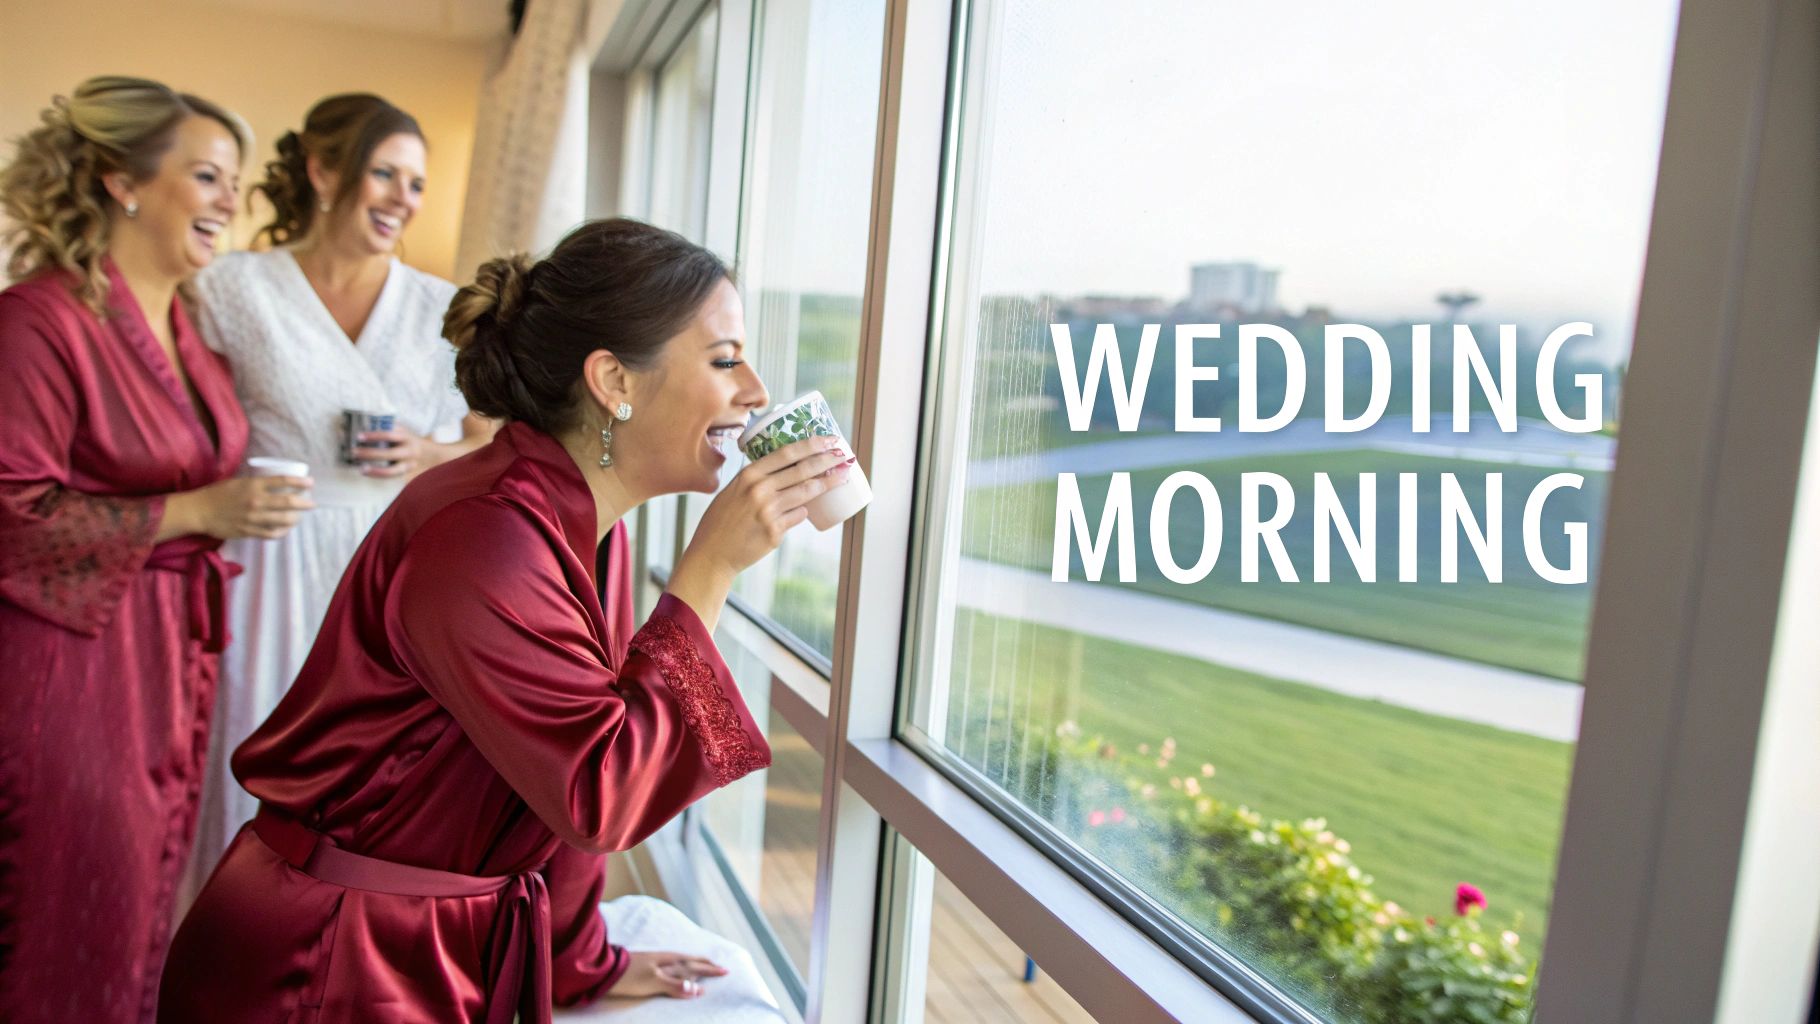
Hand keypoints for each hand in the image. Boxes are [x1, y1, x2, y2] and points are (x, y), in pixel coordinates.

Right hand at [172, 476, 314, 540]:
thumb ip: (256, 483)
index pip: (283, 481)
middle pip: (289, 502)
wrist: (199, 511)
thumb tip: (275, 484)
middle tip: (312, 503)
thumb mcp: (238, 481)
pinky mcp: (249, 531)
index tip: (310, 483)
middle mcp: (256, 501)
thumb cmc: (217, 494)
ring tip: (299, 516)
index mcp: (253, 485)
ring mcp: (253, 518)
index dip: (300, 482)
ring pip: (284, 520)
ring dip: (296, 518)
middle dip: (305, 503)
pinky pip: (272, 534)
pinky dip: (283, 531)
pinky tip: (286, 528)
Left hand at [352, 427, 425, 476]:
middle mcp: (409, 451)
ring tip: (361, 469)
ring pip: (392, 471)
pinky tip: (366, 472)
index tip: (359, 436)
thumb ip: (386, 428)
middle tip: (354, 452)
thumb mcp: (400, 430)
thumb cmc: (405, 439)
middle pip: (390, 454)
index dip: (374, 436)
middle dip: (371, 454)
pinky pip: (390, 476)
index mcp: (407, 437)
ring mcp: (408, 464)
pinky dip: (377, 475)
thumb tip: (362, 426)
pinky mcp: (405, 473)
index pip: (390, 435)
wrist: (426, 453)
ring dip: (375, 470)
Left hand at [610, 951, 729, 998]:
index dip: (710, 969)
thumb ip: (675, 985)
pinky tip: (677, 967)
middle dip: (706, 964)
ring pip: (682, 962)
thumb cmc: (630, 976)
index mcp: (670, 962)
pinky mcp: (649, 965)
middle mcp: (666, 959)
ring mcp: (657, 961)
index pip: (696, 966)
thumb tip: (699, 990)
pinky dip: (682, 966)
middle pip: (691, 961)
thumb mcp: (653, 982)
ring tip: (702, 966)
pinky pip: (674, 964)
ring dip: (695, 964)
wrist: (606, 969)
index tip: (725, 970)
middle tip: (719, 966)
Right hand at [684, 435, 853, 576]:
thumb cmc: (722, 520)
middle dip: (828, 461)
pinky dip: (803, 512)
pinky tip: (803, 511)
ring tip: (841, 478)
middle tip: (844, 456)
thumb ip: (757, 479)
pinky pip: (799, 516)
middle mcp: (759, 490)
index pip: (787, 453)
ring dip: (827, 484)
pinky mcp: (775, 532)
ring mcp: (769, 511)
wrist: (712, 553)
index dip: (812, 444)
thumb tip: (785, 470)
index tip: (830, 440)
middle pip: (803, 470)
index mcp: (748, 475)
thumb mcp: (734, 490)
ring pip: (807, 492)